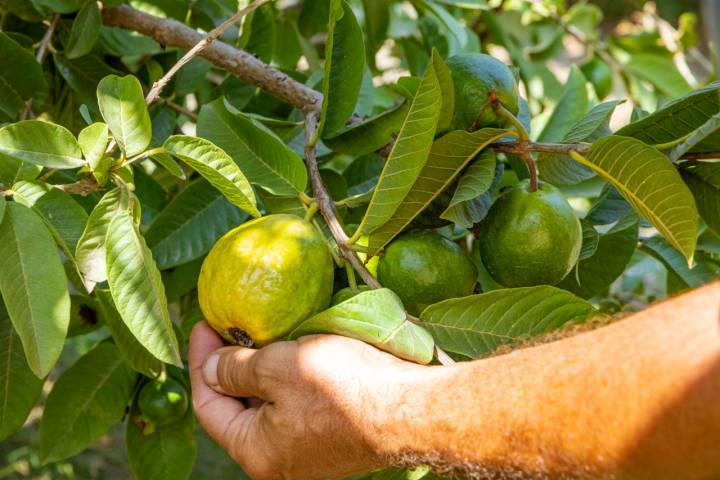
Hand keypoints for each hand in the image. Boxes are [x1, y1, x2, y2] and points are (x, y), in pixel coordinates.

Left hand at [188, 322, 425, 479]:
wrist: (410, 408)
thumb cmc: (341, 387)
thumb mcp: (277, 367)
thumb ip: (236, 368)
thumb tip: (211, 367)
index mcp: (256, 452)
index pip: (208, 405)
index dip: (200, 361)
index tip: (203, 323)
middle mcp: (278, 460)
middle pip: (238, 408)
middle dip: (230, 364)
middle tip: (227, 324)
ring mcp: (307, 451)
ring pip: (270, 405)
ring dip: (260, 369)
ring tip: (257, 331)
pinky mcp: (332, 437)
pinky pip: (296, 406)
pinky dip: (287, 379)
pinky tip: (293, 349)